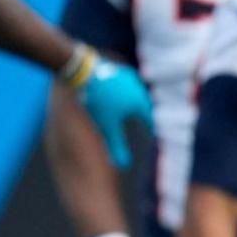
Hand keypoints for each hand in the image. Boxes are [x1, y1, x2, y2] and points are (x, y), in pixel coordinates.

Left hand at [65, 46, 151, 168]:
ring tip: (132, 104)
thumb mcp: (106, 126)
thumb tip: (123, 166)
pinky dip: (125, 88)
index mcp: (139, 104)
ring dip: (136, 99)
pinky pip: (126, 81)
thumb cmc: (98, 101)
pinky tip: (120, 89)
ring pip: (136, 92)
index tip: (151, 135)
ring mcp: (128, 78)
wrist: (85, 72)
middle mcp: (138, 90)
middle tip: (145, 120)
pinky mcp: (118, 69)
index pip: (149, 120)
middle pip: (144, 105)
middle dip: (145, 113)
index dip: (149, 129)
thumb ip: (116, 146)